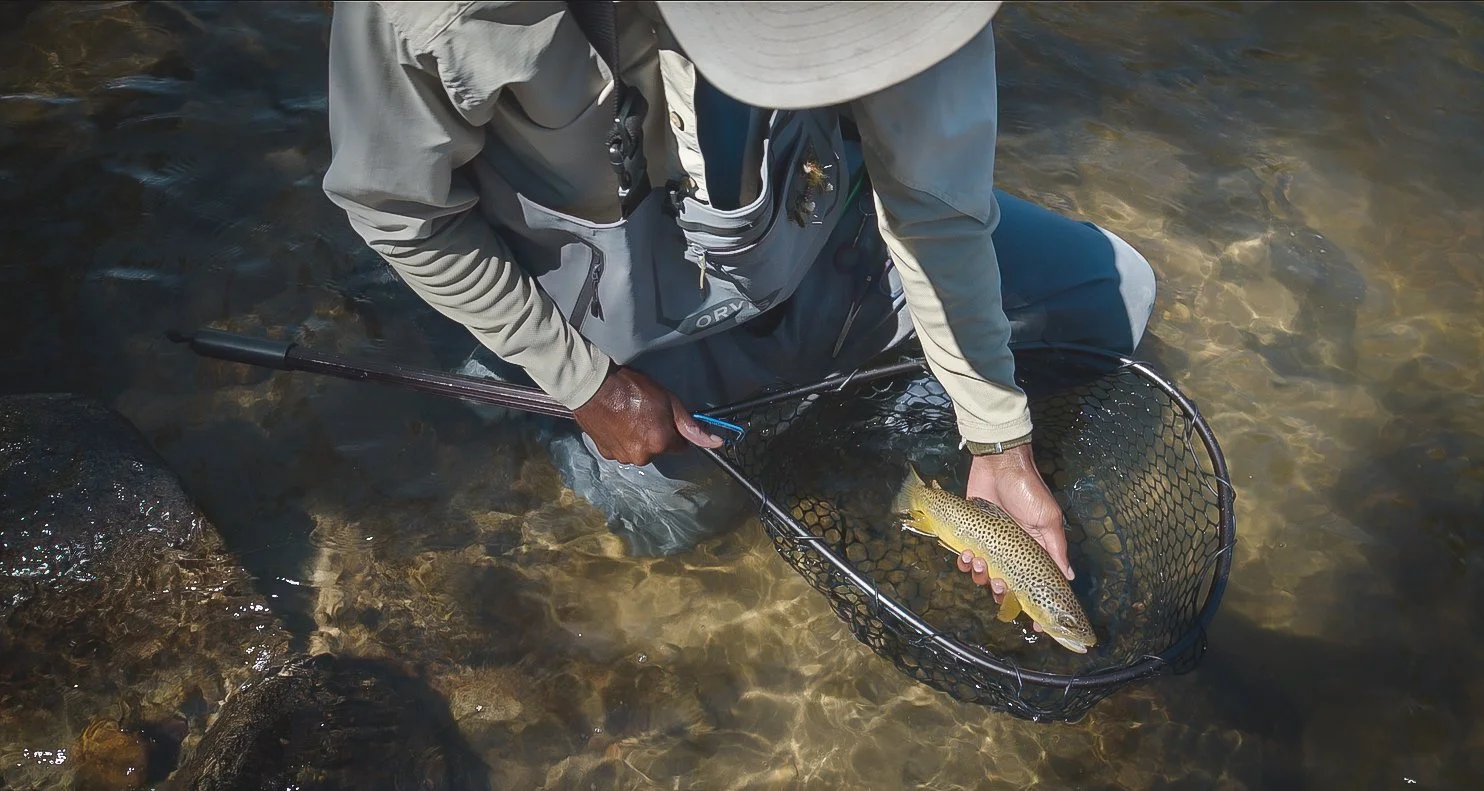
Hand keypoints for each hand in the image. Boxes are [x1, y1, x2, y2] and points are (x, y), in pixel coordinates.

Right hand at [572, 365, 722, 465]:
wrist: (593, 388)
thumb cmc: (632, 389)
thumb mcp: (668, 401)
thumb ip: (691, 425)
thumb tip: (716, 442)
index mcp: (661, 443)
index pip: (680, 446)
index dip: (675, 431)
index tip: (665, 417)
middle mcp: (643, 456)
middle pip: (658, 449)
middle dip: (655, 435)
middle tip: (644, 413)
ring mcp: (623, 457)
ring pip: (639, 450)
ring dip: (637, 438)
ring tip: (627, 416)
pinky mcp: (606, 454)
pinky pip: (621, 449)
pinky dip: (621, 439)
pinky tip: (616, 422)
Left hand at [955, 444, 1071, 631]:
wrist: (999, 464)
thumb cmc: (1028, 490)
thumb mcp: (1048, 518)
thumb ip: (1056, 547)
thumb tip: (1068, 576)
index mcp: (1035, 550)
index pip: (1036, 583)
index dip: (1036, 604)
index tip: (1036, 624)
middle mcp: (1013, 551)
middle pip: (1007, 584)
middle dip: (1002, 591)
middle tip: (999, 584)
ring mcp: (991, 544)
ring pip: (984, 574)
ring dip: (980, 575)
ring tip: (978, 561)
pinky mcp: (972, 533)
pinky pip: (965, 557)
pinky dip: (963, 561)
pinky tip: (964, 554)